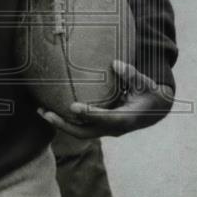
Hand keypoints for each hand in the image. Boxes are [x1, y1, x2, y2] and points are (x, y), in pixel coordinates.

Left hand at [38, 60, 173, 138]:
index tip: (73, 107)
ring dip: (60, 124)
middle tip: (46, 113)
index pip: (106, 119)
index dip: (90, 114)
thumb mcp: (146, 83)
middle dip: (65, 125)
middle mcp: (113, 129)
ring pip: (80, 132)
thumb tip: (115, 64)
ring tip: (41, 111)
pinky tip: (50, 109)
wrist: (154, 111)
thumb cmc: (149, 94)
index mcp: (126, 119)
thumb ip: (131, 75)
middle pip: (85, 132)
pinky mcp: (99, 128)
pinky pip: (80, 127)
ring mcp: (105, 131)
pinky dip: (65, 121)